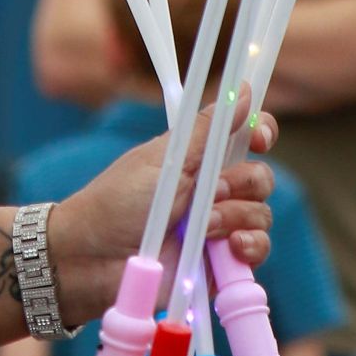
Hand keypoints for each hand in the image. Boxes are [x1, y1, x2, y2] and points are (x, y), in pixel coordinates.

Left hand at [49, 105, 276, 331]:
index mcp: (199, 159)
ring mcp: (219, 228)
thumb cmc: (118, 202)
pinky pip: (257, 250)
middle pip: (260, 177)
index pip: (245, 137)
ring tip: (202, 227)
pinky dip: (249, 246)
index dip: (261, 132)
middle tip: (212, 192)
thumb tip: (244, 91)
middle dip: (243, 182)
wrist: (94, 258)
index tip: (260, 137)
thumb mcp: (164, 160)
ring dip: (235, 217)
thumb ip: (206, 130)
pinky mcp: (221, 264)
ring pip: (260, 214)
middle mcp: (214, 191)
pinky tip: (228, 248)